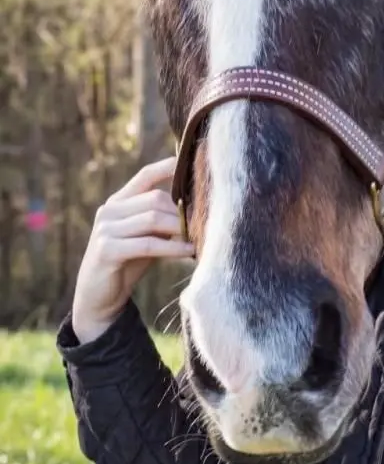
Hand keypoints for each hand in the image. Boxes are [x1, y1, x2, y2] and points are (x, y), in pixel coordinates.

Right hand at [71, 157, 194, 343]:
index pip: (145, 175)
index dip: (168, 168)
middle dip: (183, 211)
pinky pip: (148, 243)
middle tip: (204, 222)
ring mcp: (106, 229)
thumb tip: (198, 207)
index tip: (192, 165)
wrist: (99, 297)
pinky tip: (189, 250)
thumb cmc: (129, 262)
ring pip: (153, 218)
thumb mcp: (147, 235)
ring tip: (199, 237)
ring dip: (180, 228)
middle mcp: (110, 210)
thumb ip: (162, 218)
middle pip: (155, 199)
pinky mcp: (107, 250)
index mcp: (119, 202)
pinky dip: (172, 246)